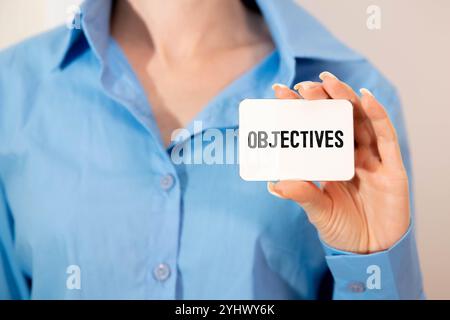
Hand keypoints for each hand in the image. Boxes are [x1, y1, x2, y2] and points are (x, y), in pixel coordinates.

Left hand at [269, 72, 409, 253]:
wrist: (371, 252)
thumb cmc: (343, 230)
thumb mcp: (318, 211)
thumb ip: (302, 194)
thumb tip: (275, 182)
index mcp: (330, 162)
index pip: (314, 130)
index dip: (299, 110)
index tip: (280, 92)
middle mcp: (351, 155)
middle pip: (337, 119)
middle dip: (321, 100)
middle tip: (304, 85)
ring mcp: (372, 158)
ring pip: (360, 121)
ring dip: (346, 99)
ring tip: (329, 81)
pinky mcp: (392, 167)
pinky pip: (386, 136)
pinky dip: (377, 115)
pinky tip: (365, 97)